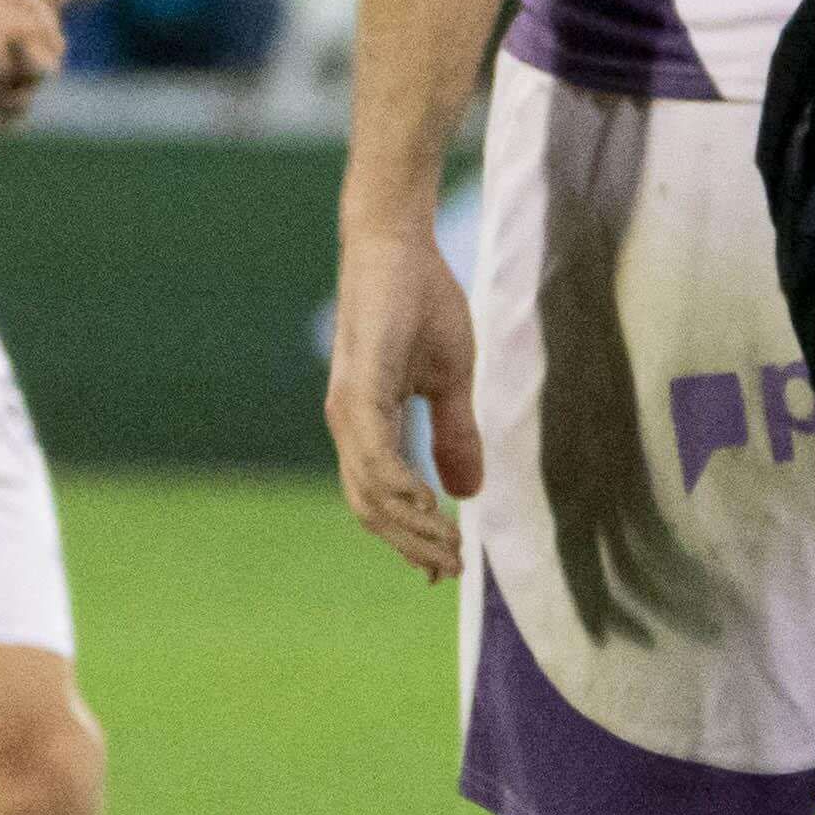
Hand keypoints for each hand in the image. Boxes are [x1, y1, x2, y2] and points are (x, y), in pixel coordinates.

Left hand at [324, 215, 485, 580]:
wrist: (398, 243)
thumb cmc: (421, 301)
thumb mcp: (451, 378)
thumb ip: (454, 434)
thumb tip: (465, 493)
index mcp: (366, 423)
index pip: (381, 497)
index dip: (409, 536)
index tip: (443, 567)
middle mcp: (348, 423)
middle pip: (370, 506)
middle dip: (410, 544)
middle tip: (448, 570)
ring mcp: (349, 407)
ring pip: (370, 489)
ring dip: (409, 525)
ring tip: (446, 547)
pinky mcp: (358, 386)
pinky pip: (374, 452)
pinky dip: (398, 486)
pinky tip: (427, 506)